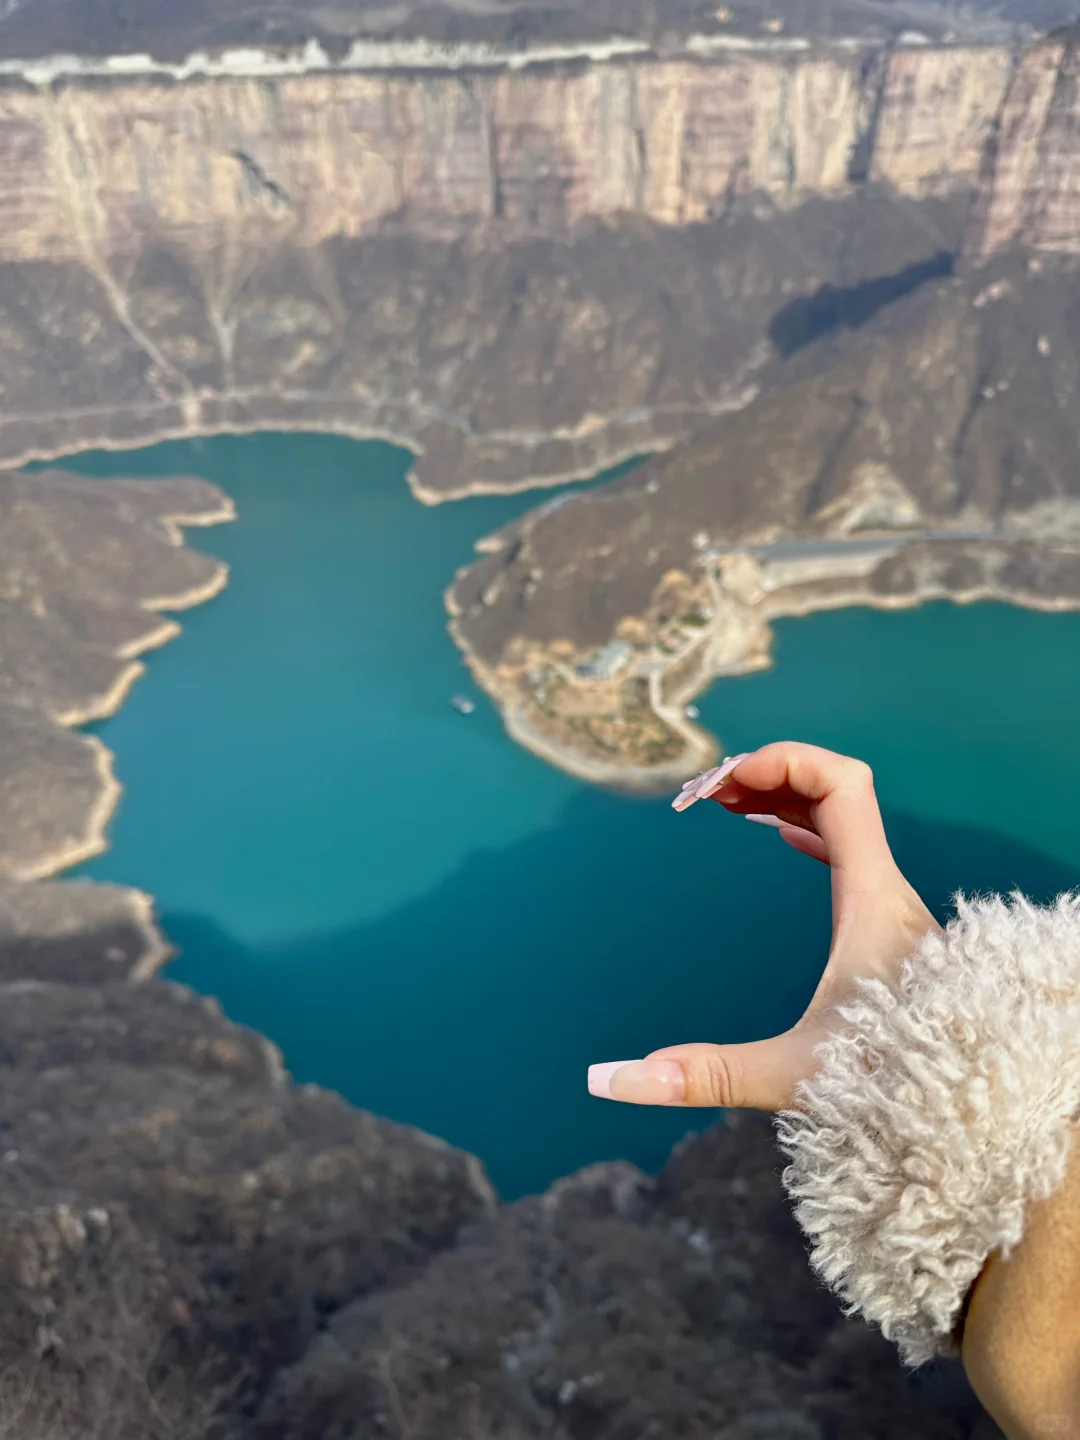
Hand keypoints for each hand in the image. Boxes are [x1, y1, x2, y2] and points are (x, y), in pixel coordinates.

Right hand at [588, 742, 940, 1111]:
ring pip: (843, 820)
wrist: (975, 1115)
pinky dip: (808, 829)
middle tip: (706, 794)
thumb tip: (612, 1079)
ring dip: (785, 801)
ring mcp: (891, 909)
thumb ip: (703, 1074)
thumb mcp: (791, 1076)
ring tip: (728, 804)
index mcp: (870, 898)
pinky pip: (849, 852)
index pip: (841, 784)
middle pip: (834, 790)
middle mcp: (887, 891)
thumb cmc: (895, 1089)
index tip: (722, 785)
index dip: (782, 763)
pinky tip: (783, 838)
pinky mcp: (888, 931)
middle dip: (768, 777)